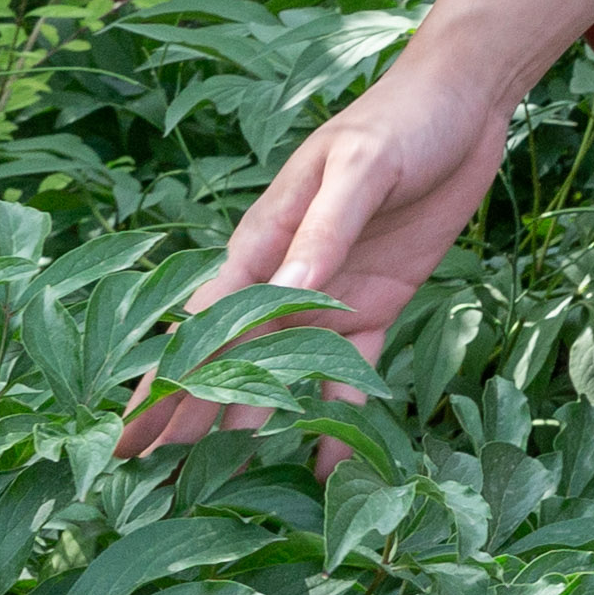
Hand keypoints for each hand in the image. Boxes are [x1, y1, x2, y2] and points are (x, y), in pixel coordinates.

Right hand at [121, 49, 514, 450]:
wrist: (464, 102)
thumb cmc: (399, 122)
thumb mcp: (361, 167)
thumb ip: (323, 228)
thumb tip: (288, 290)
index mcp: (263, 242)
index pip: (202, 322)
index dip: (165, 380)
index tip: (129, 437)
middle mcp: (286, 277)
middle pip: (232, 360)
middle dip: (195, 420)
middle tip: (158, 492)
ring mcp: (329, 295)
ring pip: (283, 374)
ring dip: (257, 425)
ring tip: (227, 490)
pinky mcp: (376, 303)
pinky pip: (352, 369)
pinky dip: (340, 413)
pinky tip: (328, 463)